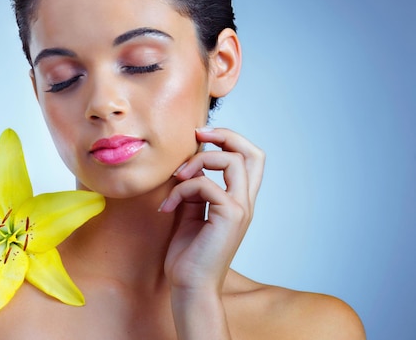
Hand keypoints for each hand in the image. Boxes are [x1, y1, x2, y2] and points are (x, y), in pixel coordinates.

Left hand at [160, 127, 264, 292]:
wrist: (189, 286)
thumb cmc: (188, 255)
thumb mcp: (191, 212)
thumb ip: (196, 189)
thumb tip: (192, 165)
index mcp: (237, 200)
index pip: (250, 159)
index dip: (229, 139)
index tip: (200, 136)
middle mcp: (244, 202)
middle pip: (254, 153)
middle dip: (226, 135)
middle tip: (197, 134)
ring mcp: (240, 209)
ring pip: (234, 161)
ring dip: (199, 160)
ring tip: (177, 177)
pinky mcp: (229, 216)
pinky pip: (206, 184)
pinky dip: (181, 188)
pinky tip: (167, 206)